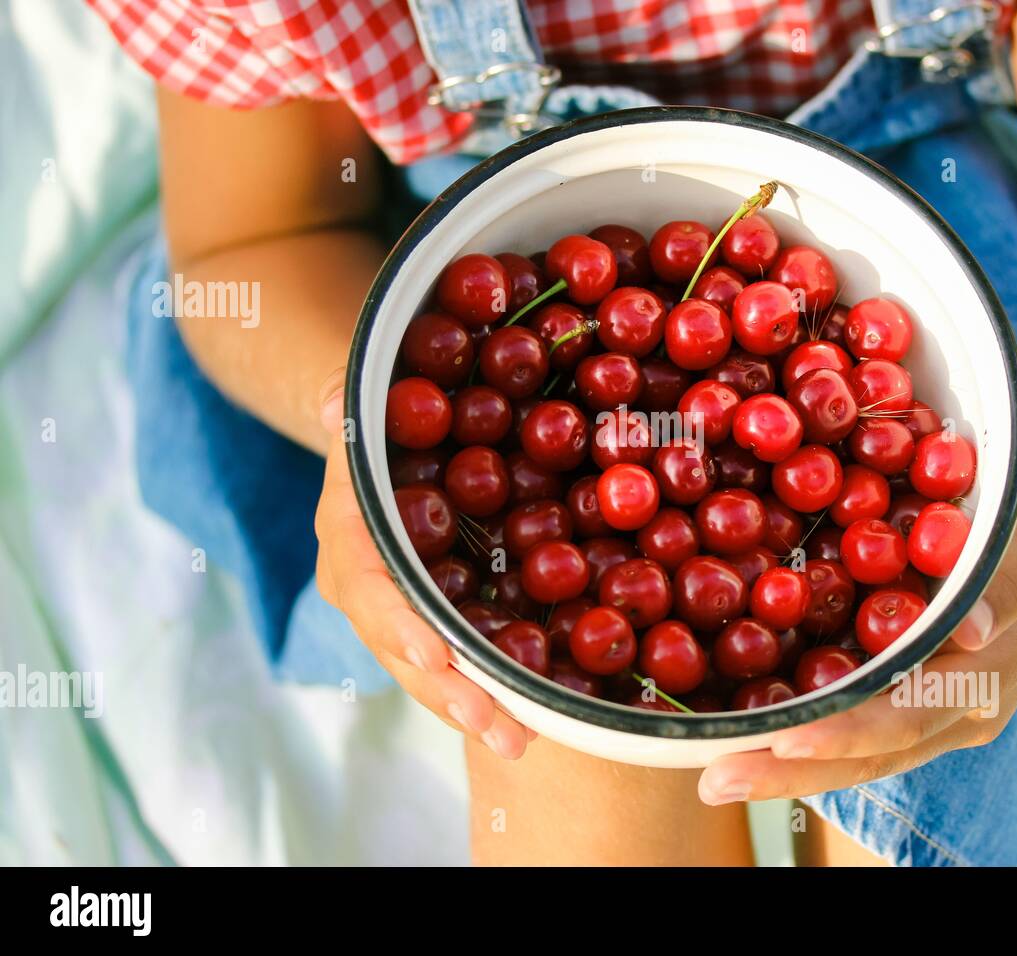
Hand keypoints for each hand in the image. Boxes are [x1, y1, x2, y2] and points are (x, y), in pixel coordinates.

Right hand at [314, 370, 531, 758]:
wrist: (382, 446)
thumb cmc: (378, 420)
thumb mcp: (362, 401)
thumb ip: (349, 403)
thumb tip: (332, 402)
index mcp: (347, 536)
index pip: (363, 586)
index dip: (396, 622)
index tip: (437, 653)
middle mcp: (368, 587)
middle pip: (401, 649)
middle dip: (448, 691)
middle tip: (500, 725)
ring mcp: (401, 611)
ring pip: (430, 670)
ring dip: (473, 708)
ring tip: (521, 739)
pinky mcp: (437, 618)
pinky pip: (458, 660)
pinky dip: (490, 690)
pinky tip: (535, 717)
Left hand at [698, 482, 1016, 804]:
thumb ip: (1010, 579)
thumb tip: (970, 629)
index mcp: (988, 682)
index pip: (910, 718)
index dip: (848, 733)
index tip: (785, 738)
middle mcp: (958, 714)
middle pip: (870, 755)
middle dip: (792, 772)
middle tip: (715, 779)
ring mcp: (934, 715)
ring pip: (856, 755)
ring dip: (786, 769)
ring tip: (714, 774)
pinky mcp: (911, 699)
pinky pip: (854, 727)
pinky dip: (801, 738)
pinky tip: (743, 734)